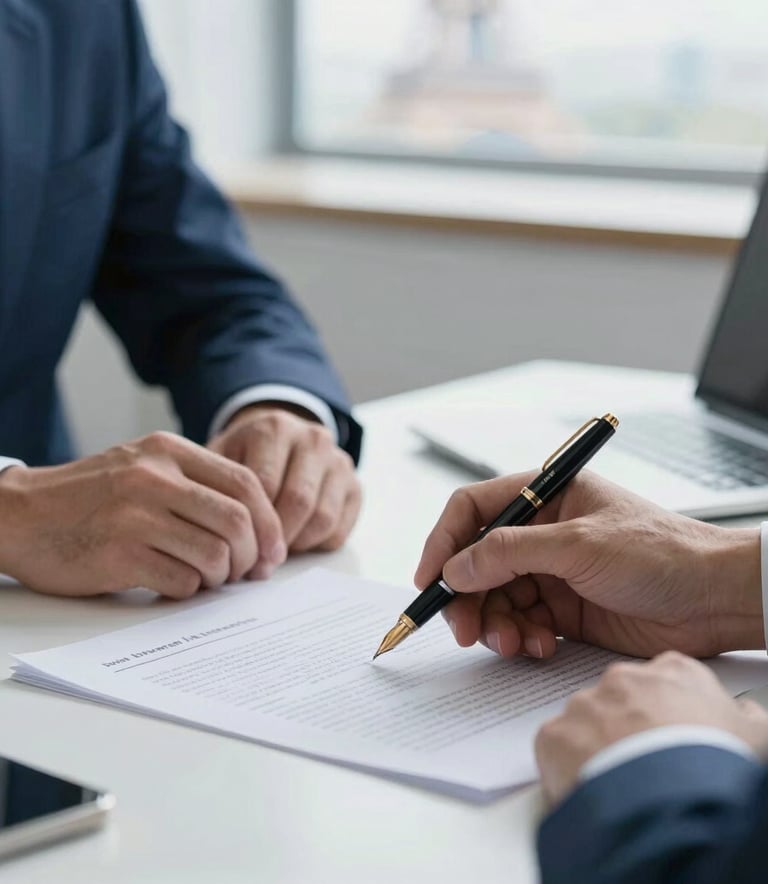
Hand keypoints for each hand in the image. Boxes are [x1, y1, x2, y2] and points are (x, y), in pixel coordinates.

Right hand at [0, 432, 284, 597]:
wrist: (20, 516)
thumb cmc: (90, 498)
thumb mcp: (143, 468)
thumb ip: (195, 485)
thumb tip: (258, 528)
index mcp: (167, 451)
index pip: (245, 482)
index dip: (269, 521)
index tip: (274, 549)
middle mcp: (153, 478)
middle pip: (237, 521)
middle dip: (254, 555)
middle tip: (249, 572)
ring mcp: (134, 516)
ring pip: (214, 554)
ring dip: (221, 576)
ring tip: (207, 577)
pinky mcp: (118, 554)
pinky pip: (182, 581)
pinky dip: (189, 589)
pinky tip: (173, 583)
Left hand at [208, 405, 360, 560]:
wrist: (279, 440)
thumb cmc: (243, 457)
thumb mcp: (219, 459)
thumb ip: (214, 488)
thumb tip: (216, 539)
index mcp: (274, 428)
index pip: (264, 484)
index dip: (249, 523)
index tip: (234, 546)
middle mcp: (312, 439)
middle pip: (298, 501)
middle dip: (274, 538)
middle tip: (255, 559)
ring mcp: (338, 461)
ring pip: (322, 517)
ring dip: (296, 543)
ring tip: (273, 549)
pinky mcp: (355, 485)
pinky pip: (339, 528)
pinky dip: (316, 544)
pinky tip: (295, 540)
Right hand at [414, 471, 763, 658]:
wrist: (715, 601)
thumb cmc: (662, 553)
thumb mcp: (578, 545)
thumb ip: (510, 553)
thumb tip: (456, 568)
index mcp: (546, 496)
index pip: (474, 510)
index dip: (444, 542)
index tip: (430, 580)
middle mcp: (542, 532)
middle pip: (477, 561)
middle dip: (467, 596)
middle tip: (465, 630)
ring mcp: (551, 572)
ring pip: (495, 598)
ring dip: (495, 623)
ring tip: (513, 643)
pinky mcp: (563, 609)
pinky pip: (520, 623)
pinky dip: (520, 638)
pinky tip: (539, 646)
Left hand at [535, 651, 767, 805]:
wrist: (679, 801)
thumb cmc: (719, 765)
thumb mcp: (757, 736)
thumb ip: (744, 717)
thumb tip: (744, 714)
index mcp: (674, 672)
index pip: (666, 683)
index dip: (669, 714)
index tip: (672, 739)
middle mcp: (623, 679)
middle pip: (621, 703)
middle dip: (629, 731)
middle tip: (644, 767)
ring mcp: (585, 705)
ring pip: (586, 726)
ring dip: (597, 750)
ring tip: (620, 785)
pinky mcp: (553, 735)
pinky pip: (556, 751)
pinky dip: (569, 771)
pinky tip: (593, 793)